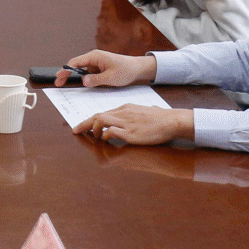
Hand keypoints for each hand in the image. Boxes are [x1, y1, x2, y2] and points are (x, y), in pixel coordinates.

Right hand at [57, 49, 155, 86]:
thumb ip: (96, 79)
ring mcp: (96, 63)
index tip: (58, 77)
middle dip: (67, 74)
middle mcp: (93, 58)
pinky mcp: (99, 67)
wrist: (137, 68)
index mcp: (95, 56)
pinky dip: (86, 79)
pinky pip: (89, 73)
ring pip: (82, 70)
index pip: (75, 62)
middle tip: (59, 83)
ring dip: (78, 78)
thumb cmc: (126, 70)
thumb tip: (83, 81)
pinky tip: (86, 85)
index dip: (65, 70)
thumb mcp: (111, 77)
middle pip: (76, 65)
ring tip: (69, 84)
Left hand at [74, 104, 192, 145]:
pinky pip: (111, 132)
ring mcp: (126, 123)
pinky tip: (106, 140)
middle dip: (84, 123)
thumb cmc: (162, 117)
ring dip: (93, 129)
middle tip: (76, 130)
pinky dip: (105, 136)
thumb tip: (145, 112)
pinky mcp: (130, 133)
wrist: (172, 120)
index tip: (83, 125)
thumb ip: (139, 113)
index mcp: (125, 108)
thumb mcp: (146, 110)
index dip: (91, 119)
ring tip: (93, 137)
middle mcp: (123, 113)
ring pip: (101, 120)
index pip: (103, 112)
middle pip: (98, 115)